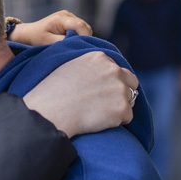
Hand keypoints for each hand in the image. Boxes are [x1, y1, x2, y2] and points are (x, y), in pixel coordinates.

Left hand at [10, 11, 92, 45]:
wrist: (30, 32)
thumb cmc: (37, 38)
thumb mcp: (49, 42)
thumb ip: (64, 42)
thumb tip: (79, 43)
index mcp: (60, 18)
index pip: (80, 25)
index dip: (84, 37)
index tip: (81, 47)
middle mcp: (66, 14)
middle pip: (84, 26)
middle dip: (83, 38)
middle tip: (74, 47)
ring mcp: (69, 15)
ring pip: (84, 27)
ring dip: (81, 37)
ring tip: (69, 44)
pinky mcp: (70, 18)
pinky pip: (80, 28)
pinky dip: (78, 35)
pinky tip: (69, 40)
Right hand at [23, 52, 137, 137]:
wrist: (49, 112)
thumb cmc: (51, 93)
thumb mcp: (69, 67)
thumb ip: (88, 67)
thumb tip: (97, 75)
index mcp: (99, 57)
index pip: (116, 68)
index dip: (109, 81)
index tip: (98, 91)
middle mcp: (113, 70)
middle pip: (131, 81)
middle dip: (121, 91)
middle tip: (104, 103)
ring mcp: (119, 89)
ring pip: (130, 100)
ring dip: (118, 107)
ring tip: (97, 114)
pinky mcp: (122, 108)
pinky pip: (127, 117)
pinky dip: (116, 122)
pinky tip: (98, 122)